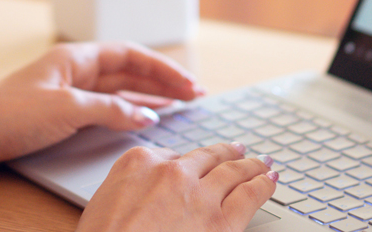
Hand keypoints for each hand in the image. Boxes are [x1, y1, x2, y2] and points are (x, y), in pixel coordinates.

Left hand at [0, 42, 205, 177]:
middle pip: (128, 73)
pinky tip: (140, 124)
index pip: (130, 56)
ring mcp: (65, 95)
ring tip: (177, 108)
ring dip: (148, 99)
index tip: (189, 84)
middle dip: (162, 83)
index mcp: (74, 59)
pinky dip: (125, 116)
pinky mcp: (57, 118)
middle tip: (194, 97)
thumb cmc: (4, 115)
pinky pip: (102, 112)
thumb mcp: (66, 109)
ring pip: (118, 93)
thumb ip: (110, 110)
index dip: (163, 69)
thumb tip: (145, 115)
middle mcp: (73, 73)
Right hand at [76, 142, 277, 231]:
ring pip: (233, 171)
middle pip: (206, 158)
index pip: (170, 156)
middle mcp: (172, 172)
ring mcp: (199, 194)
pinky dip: (263, 185)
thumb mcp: (101, 205)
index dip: (186, 163)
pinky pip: (250, 195)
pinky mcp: (221, 221)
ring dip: (251, 165)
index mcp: (139, 163)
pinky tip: (270, 181)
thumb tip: (142, 196)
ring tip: (261, 162)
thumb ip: (128, 190)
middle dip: (225, 153)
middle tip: (238, 151)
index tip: (193, 166)